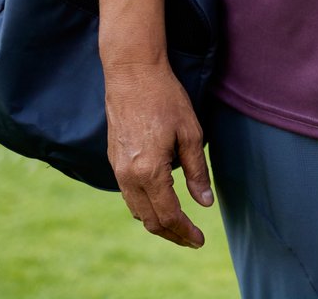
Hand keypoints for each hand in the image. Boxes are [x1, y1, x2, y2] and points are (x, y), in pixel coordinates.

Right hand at [105, 61, 211, 247]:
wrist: (132, 76)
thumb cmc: (165, 100)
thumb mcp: (191, 134)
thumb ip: (197, 171)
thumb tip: (204, 203)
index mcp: (148, 171)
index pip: (168, 214)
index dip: (185, 231)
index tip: (200, 241)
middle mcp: (127, 176)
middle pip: (149, 220)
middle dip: (172, 234)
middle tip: (193, 240)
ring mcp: (117, 170)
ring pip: (136, 210)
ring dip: (157, 223)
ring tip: (179, 227)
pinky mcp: (113, 161)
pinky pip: (128, 195)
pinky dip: (145, 207)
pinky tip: (160, 204)